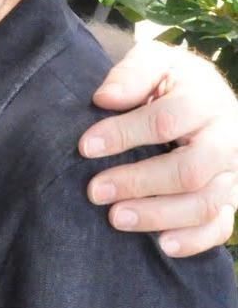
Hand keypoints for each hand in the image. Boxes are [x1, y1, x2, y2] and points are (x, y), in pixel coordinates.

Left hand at [80, 40, 237, 255]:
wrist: (203, 99)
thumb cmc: (169, 84)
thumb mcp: (154, 63)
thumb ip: (132, 73)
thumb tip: (105, 98)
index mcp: (207, 99)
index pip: (166, 120)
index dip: (123, 134)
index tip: (85, 147)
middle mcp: (228, 138)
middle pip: (189, 170)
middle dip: (138, 182)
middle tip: (95, 190)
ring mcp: (233, 172)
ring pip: (205, 204)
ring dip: (158, 215)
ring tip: (115, 218)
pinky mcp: (231, 199)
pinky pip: (220, 226)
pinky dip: (194, 241)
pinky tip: (162, 244)